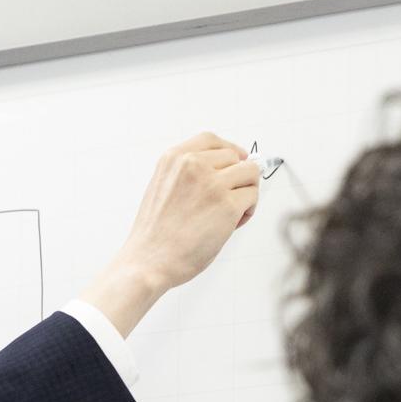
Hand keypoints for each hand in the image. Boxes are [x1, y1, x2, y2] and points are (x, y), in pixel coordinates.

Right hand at [79, 133, 261, 338]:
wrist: (147, 261)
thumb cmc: (155, 234)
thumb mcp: (162, 187)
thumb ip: (188, 174)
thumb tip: (226, 171)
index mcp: (174, 158)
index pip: (212, 140)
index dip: (229, 151)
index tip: (234, 163)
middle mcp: (193, 164)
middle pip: (236, 157)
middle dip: (236, 178)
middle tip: (226, 201)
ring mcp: (212, 183)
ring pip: (250, 174)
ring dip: (246, 192)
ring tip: (231, 214)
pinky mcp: (227, 204)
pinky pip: (252, 197)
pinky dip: (248, 210)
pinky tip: (232, 224)